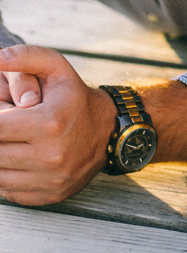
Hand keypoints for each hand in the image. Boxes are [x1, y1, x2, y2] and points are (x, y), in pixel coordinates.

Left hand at [0, 45, 115, 205]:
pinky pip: (9, 192)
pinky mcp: (50, 195)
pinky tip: (16, 159)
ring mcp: (51, 179)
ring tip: (11, 141)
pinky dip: (7, 176)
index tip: (2, 112)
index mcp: (49, 123)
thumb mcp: (57, 68)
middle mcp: (51, 156)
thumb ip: (24, 57)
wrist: (110, 131)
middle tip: (7, 127)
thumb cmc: (76, 98)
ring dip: (0, 157)